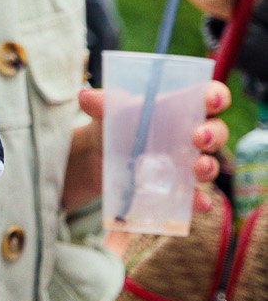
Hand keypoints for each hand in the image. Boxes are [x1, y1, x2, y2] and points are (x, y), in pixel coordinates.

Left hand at [78, 81, 229, 187]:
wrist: (98, 156)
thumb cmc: (115, 124)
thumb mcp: (109, 111)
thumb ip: (102, 102)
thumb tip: (85, 96)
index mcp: (181, 107)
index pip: (209, 97)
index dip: (216, 96)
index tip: (212, 100)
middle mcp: (191, 134)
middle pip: (216, 132)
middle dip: (213, 135)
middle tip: (198, 138)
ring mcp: (187, 163)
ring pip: (209, 164)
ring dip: (209, 167)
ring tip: (197, 168)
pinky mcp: (179, 188)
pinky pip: (195, 195)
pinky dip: (199, 200)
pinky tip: (199, 204)